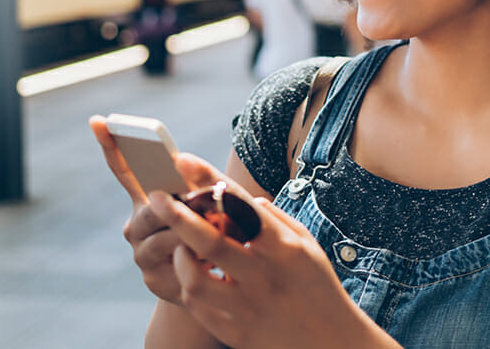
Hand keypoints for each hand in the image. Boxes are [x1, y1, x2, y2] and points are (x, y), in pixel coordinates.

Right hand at [87, 116, 223, 304]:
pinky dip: (195, 258)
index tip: (99, 121)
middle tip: (206, 204)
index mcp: (145, 201)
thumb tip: (197, 180)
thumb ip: (200, 189)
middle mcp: (136, 225)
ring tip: (218, 232)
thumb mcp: (209, 207)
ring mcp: (142, 254)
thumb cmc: (213, 236)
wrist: (217, 286)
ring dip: (191, 233)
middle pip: (151, 208)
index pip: (125, 170)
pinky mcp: (153, 280)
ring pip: (164, 237)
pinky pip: (175, 264)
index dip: (112, 146)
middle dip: (179, 206)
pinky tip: (211, 258)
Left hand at [147, 176, 394, 348]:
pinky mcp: (237, 334)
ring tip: (179, 245)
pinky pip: (197, 307)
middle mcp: (265, 278)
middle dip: (176, 214)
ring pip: (195, 279)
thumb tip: (243, 197)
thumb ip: (275, 221)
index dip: (208, 180)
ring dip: (180, 256)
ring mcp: (249, 309)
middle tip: (156, 198)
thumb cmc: (318, 288)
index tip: (182, 159)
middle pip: (209, 242)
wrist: (334, 345)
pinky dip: (188, 286)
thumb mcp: (308, 247)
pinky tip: (190, 275)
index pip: (240, 207)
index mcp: (285, 250)